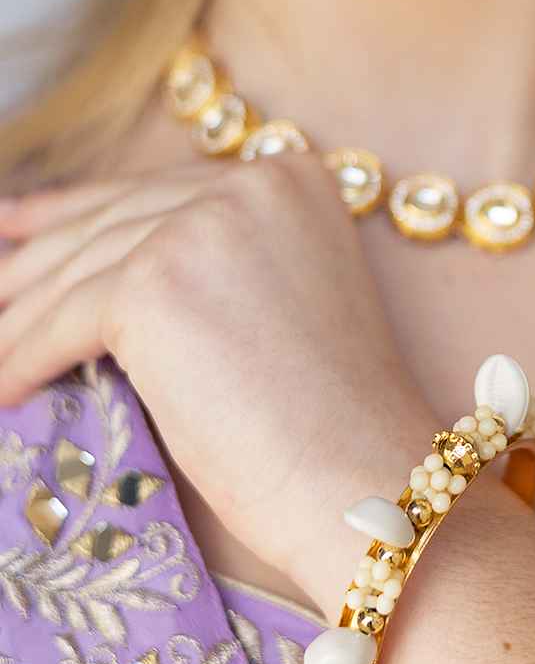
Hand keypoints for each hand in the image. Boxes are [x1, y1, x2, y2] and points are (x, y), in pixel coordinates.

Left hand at [0, 157, 436, 600]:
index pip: (159, 192)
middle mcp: (250, 184)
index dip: (81, 214)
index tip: (23, 229)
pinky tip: (6, 389)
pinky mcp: (155, 283)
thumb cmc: (334, 427)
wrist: (368, 482)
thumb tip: (110, 269)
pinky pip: (62, 322)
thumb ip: (215, 266)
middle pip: (112, 223)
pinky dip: (22, 360)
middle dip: (39, 266)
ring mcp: (202, 226)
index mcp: (292, 181)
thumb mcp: (279, 312)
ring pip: (79, 272)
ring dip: (21, 322)